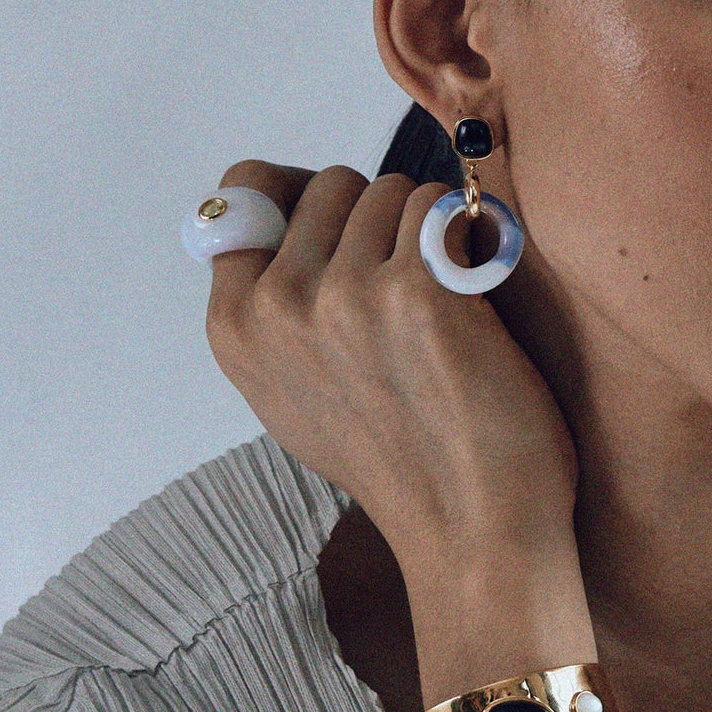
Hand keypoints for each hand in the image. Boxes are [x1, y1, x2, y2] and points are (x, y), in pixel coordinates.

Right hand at [200, 161, 582, 589]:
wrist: (472, 528)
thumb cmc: (398, 461)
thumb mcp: (290, 393)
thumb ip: (270, 304)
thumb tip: (274, 201)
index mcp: (235, 326)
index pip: (245, 192)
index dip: (306, 196)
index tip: (347, 227)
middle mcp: (278, 305)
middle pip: (334, 183)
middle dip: (380, 217)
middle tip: (411, 287)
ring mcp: (345, 294)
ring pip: (395, 192)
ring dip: (431, 231)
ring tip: (446, 306)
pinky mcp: (418, 291)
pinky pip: (446, 209)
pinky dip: (473, 240)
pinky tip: (477, 298)